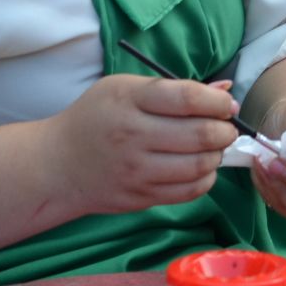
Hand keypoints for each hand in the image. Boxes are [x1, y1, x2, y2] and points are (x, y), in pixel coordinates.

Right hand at [47, 74, 239, 214]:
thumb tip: (225, 92)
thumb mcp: (124, 88)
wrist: (58, 164)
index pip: (188, 98)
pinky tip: (200, 167)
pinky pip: (189, 191)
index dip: (218, 102)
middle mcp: (132, 135)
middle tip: (226, 128)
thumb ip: (175, 88)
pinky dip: (205, 178)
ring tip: (213, 147)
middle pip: (200, 135)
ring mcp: (136, 171)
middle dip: (225, 131)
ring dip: (217, 155)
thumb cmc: (96, 117)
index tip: (226, 105)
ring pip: (200, 166)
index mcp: (129, 99)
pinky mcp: (140, 198)